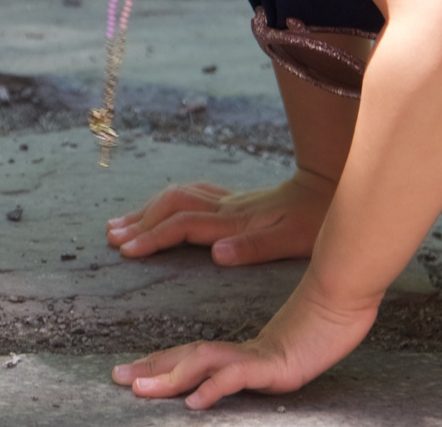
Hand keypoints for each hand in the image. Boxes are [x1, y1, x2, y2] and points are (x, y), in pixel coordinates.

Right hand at [106, 171, 335, 265]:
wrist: (331, 188)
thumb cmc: (314, 221)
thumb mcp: (290, 241)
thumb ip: (253, 248)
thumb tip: (214, 254)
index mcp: (232, 221)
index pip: (180, 226)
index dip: (151, 237)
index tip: (126, 251)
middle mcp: (223, 208)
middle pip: (169, 207)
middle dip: (138, 222)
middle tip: (111, 237)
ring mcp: (226, 201)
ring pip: (174, 197)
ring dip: (145, 210)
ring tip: (120, 223)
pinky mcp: (233, 199)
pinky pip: (188, 194)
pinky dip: (165, 201)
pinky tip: (159, 208)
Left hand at [112, 278, 377, 407]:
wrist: (349, 306)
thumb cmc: (323, 330)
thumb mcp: (285, 358)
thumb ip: (258, 364)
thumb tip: (235, 376)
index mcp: (241, 350)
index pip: (190, 355)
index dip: (159, 363)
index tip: (129, 371)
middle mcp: (242, 351)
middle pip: (187, 358)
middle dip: (150, 369)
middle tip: (116, 378)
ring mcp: (257, 357)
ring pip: (202, 364)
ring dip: (168, 377)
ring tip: (140, 390)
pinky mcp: (275, 365)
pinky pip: (237, 377)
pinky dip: (213, 388)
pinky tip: (195, 402)